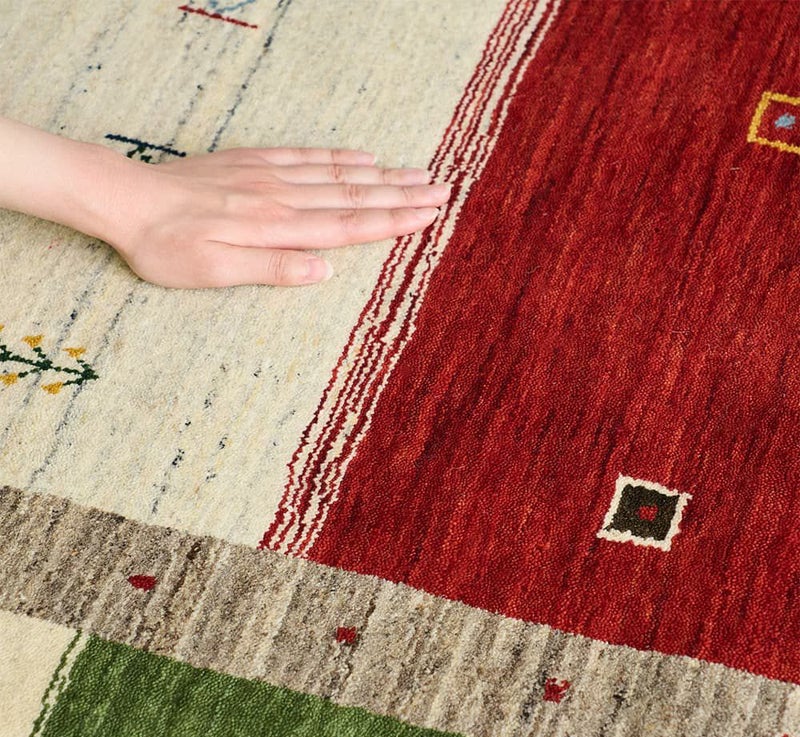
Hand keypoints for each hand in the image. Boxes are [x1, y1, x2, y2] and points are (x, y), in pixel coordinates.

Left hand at [110, 147, 450, 287]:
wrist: (127, 200)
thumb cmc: (168, 247)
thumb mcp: (215, 272)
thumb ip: (272, 268)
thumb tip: (324, 269)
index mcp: (278, 228)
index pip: (348, 225)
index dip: (392, 221)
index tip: (429, 215)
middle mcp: (282, 197)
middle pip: (354, 197)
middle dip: (402, 195)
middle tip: (442, 191)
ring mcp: (269, 176)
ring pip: (338, 175)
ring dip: (381, 176)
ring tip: (417, 173)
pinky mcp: (253, 163)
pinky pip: (306, 156)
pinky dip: (338, 156)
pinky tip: (361, 156)